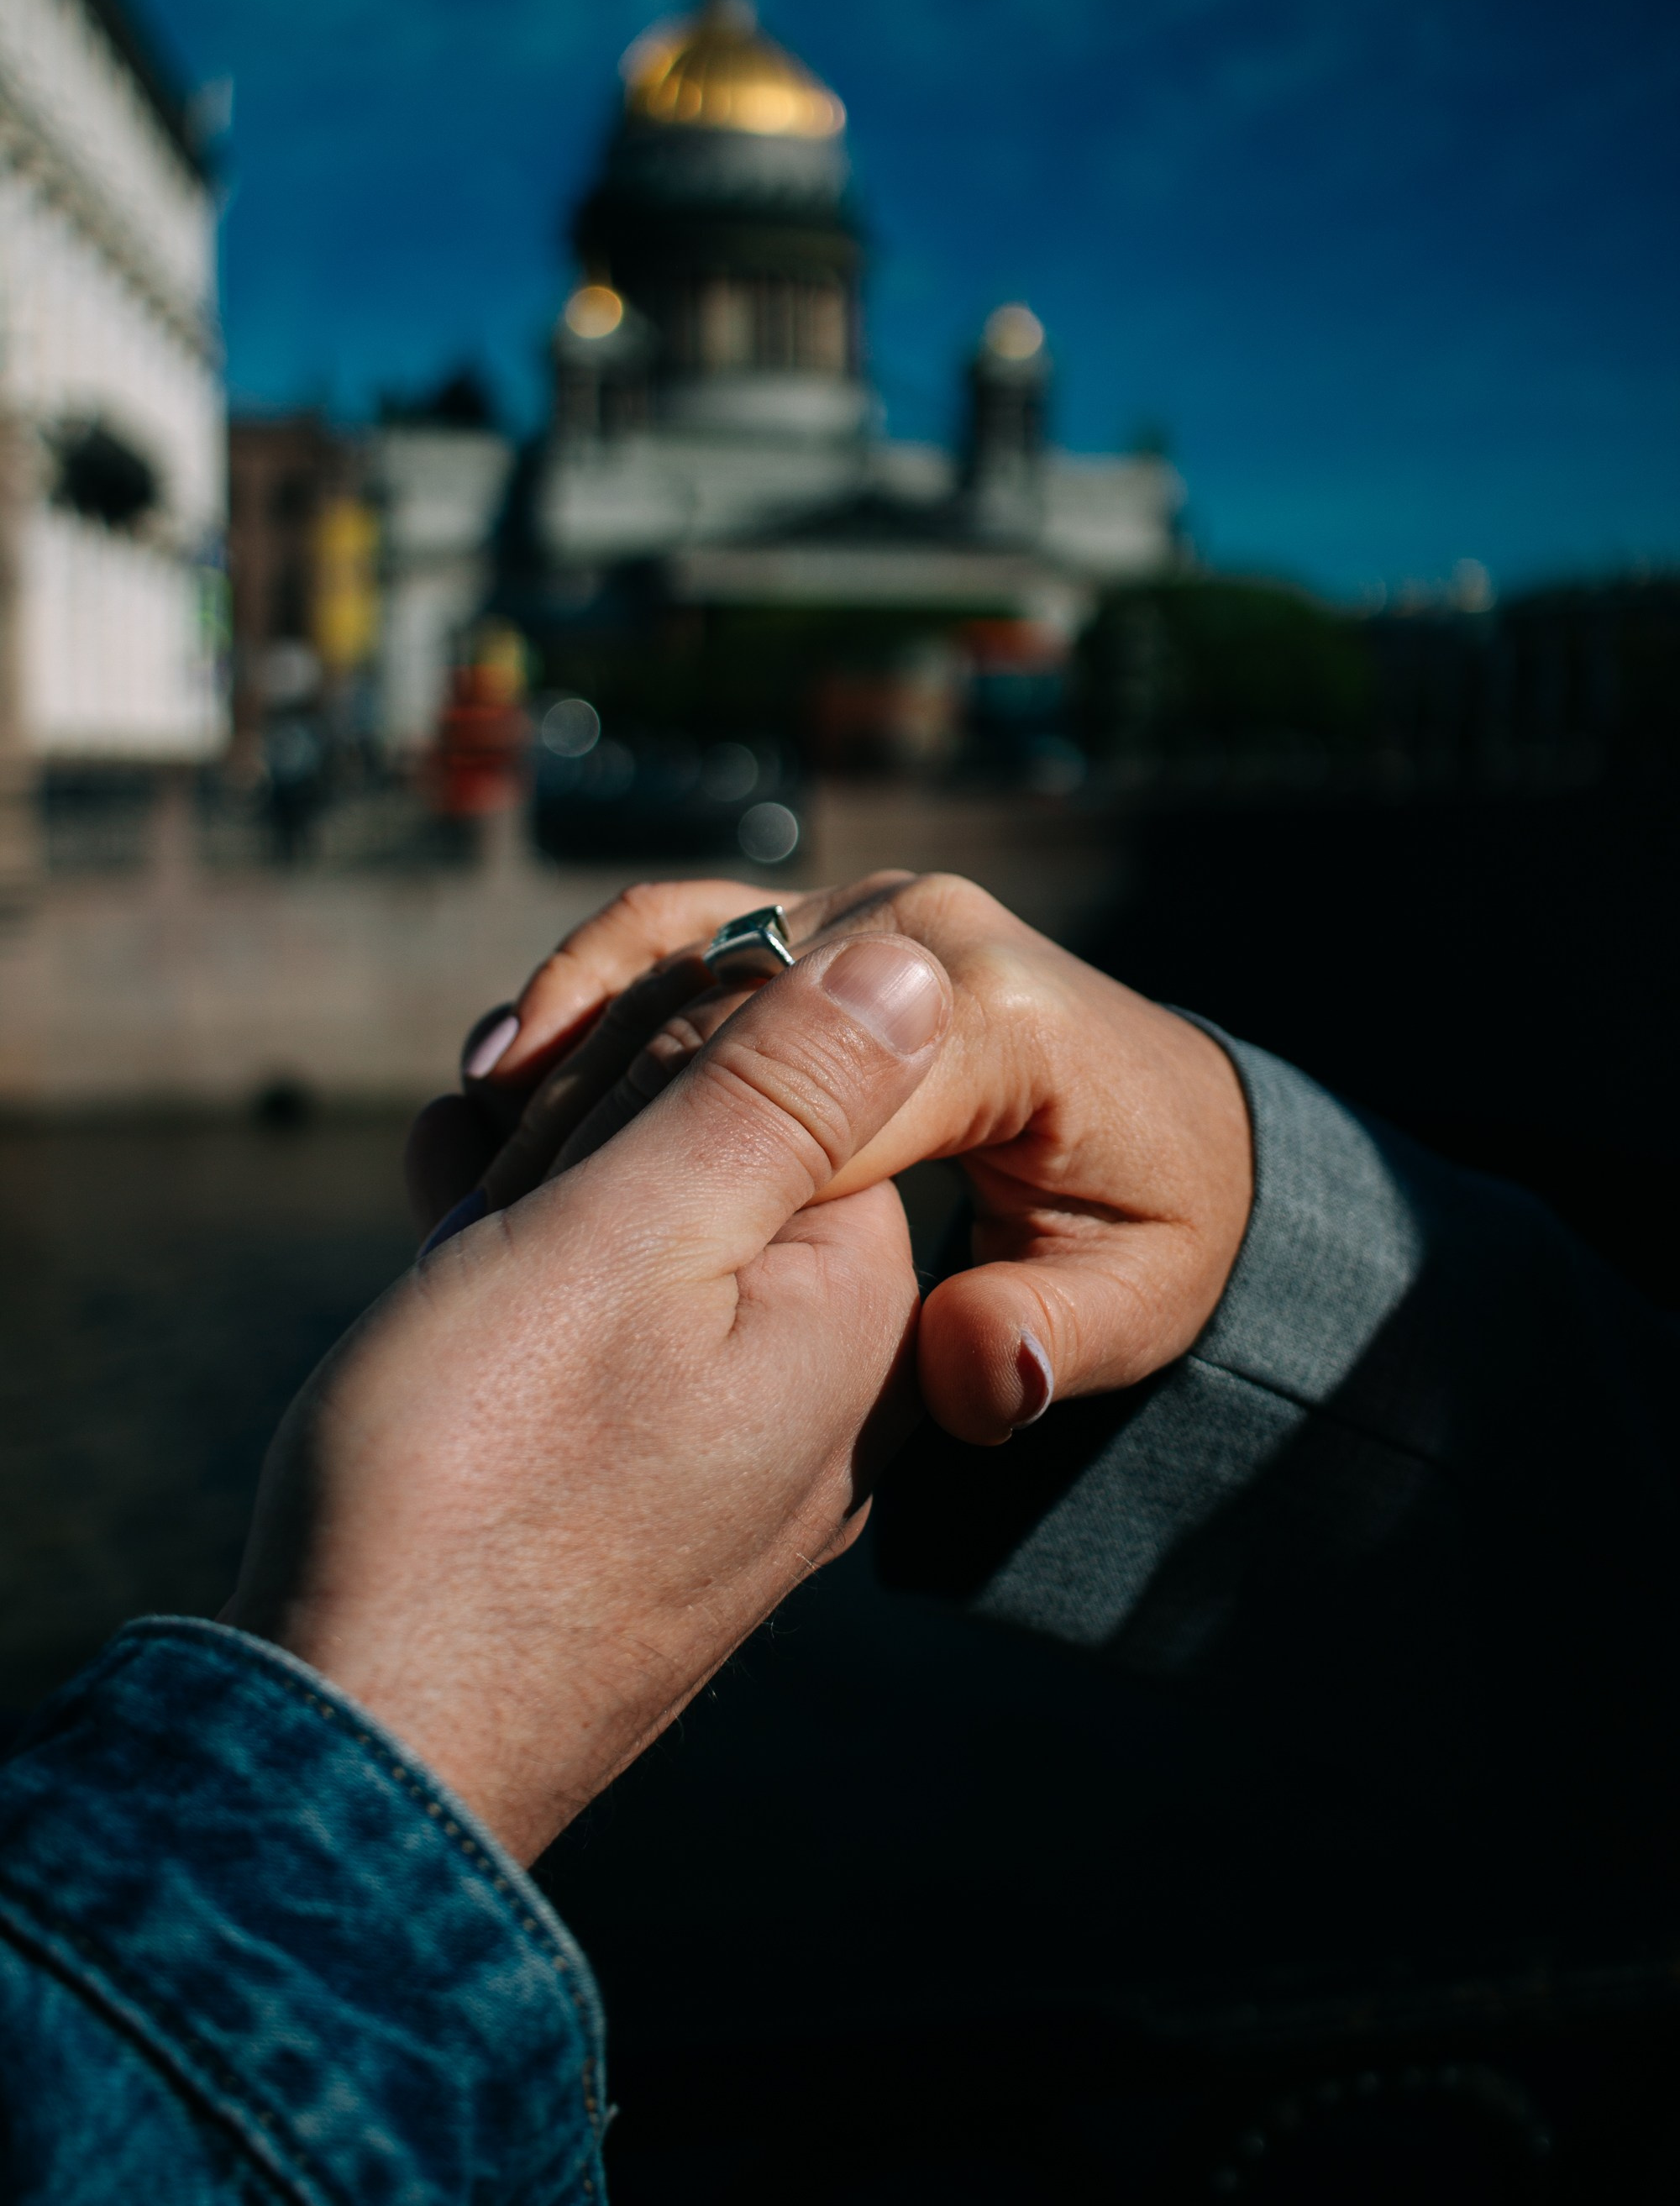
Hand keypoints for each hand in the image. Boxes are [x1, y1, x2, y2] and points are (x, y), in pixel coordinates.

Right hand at [228, 931, 952, 1863]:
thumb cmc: (478, 1481)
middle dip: (584, 1127)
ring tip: (457, 1231)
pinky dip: (529, 1267)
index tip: (544, 1141)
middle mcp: (834, 1368)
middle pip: (725, 1138)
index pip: (804, 1067)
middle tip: (485, 1197)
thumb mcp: (628, 1244)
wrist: (367, 1742)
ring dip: (539, 1185)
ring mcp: (744, 1427)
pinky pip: (621, 1318)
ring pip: (654, 1217)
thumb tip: (910, 960)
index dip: (643, 1067)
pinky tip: (454, 1254)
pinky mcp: (656, 1468)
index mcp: (863, 1296)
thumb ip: (783, 1093)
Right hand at [419, 874, 1252, 1448]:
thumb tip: (982, 1358)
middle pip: (727, 999)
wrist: (1180, 1130)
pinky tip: (509, 1074)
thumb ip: (1041, 1342)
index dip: (696, 1165)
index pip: (811, 1082)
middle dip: (611, 1089)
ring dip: (581, 1025)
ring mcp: (874, 911)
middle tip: (487, 1189)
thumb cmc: (1153, 1234)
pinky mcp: (824, 921)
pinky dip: (596, 987)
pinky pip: (686, 927)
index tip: (581, 1247)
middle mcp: (937, 933)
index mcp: (1006, 1021)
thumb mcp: (1130, 1312)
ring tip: (476, 1119)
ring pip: (688, 943)